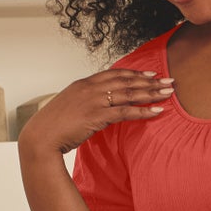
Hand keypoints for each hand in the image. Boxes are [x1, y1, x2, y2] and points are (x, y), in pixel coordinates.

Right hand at [18, 69, 174, 155]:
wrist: (41, 137)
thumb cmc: (54, 126)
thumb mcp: (70, 108)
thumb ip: (86, 103)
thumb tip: (99, 109)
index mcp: (83, 83)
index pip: (114, 73)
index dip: (134, 74)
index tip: (151, 75)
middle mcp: (90, 88)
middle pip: (126, 81)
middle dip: (150, 81)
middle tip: (169, 81)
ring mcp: (94, 100)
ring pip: (129, 93)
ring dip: (151, 93)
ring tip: (169, 93)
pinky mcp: (97, 115)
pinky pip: (126, 111)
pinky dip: (143, 110)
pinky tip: (157, 111)